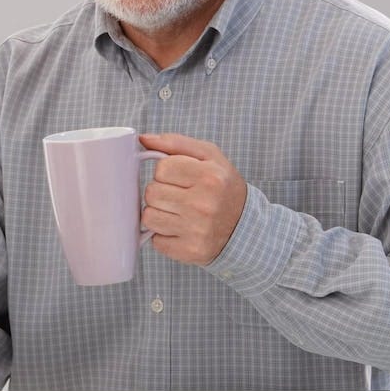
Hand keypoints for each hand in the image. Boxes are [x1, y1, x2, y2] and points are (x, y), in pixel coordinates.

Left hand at [139, 133, 247, 265]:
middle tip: (178, 195)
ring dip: (158, 213)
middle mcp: (203, 204)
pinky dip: (163, 235)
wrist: (246, 227)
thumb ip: (175, 143)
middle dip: (160, 192)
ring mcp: (196, 230)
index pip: (161, 168)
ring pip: (149, 216)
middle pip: (151, 193)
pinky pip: (156, 240)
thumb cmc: (223, 187)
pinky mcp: (190, 251)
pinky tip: (180, 229)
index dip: (166, 171)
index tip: (179, 177)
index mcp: (209, 177)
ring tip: (177, 212)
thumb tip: (143, 138)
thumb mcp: (209, 156)